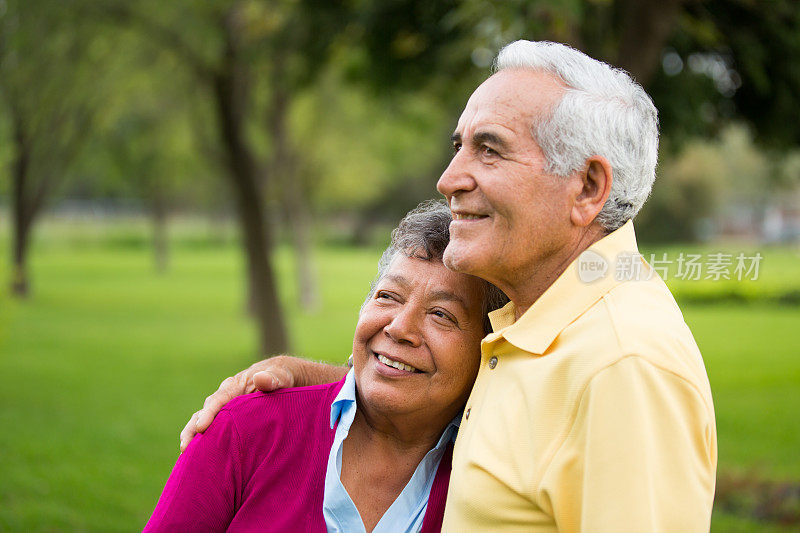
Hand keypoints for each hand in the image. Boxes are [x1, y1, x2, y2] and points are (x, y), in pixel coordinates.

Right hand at [179, 355, 295, 451]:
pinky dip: (202, 440)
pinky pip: (212, 429)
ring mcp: (223, 409)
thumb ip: (272, 379)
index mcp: (234, 386)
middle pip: (204, 412)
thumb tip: (260, 378)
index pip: (218, 400)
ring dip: (193, 435)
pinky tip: (196, 456)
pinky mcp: (226, 420)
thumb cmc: (280, 378)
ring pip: (202, 421)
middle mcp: (224, 397)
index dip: (209, 413)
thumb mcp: (280, 376)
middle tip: (186, 447)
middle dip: (193, 428)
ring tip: (185, 453)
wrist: (281, 379)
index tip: (202, 427)